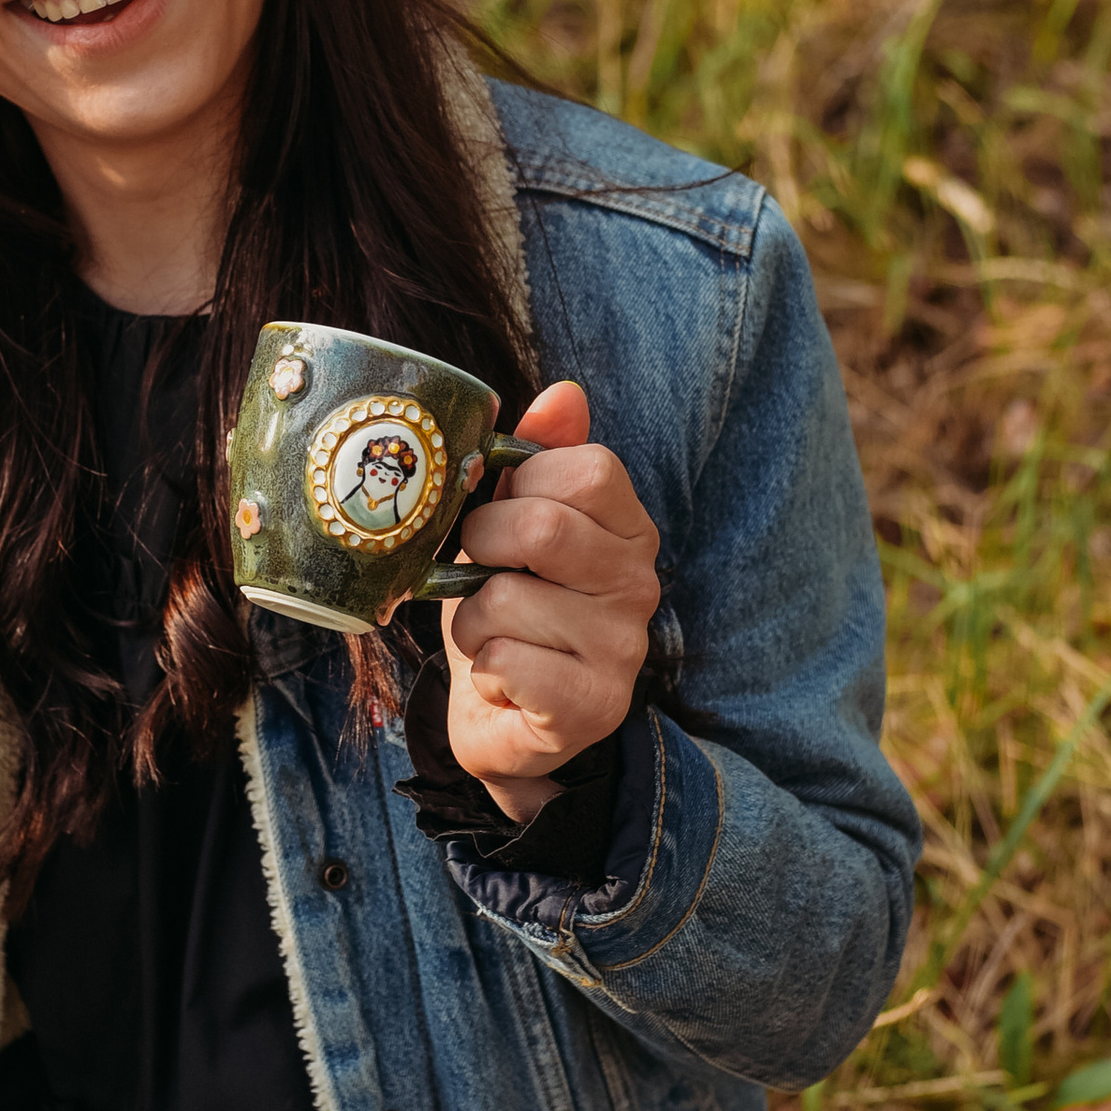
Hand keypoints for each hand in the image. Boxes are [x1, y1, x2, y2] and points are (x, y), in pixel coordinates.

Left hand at [439, 382, 660, 823]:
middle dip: (480, 546)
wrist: (508, 718)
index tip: (502, 508)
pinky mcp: (590, 706)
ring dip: (470, 619)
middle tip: (478, 572)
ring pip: (505, 599)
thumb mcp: (515, 522)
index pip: (589, 468)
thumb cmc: (510, 607)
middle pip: (542, 527)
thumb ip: (539, 457)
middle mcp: (640, 586)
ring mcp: (622, 649)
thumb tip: (563, 392)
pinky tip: (504, 678)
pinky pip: (504, 661)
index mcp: (630, 530)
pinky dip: (483, 668)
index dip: (522, 481)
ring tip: (492, 636)